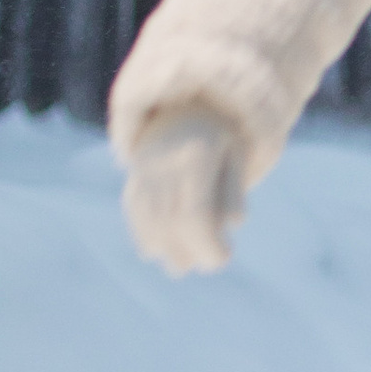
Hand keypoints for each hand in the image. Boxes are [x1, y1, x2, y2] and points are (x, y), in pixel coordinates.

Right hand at [123, 106, 246, 276]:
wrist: (186, 104)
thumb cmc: (222, 133)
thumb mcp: (237, 154)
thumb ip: (234, 188)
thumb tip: (236, 222)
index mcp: (195, 154)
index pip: (195, 212)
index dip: (207, 242)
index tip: (224, 260)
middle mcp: (164, 161)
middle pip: (171, 219)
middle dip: (188, 250)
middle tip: (208, 266)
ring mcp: (144, 167)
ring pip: (148, 216)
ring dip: (163, 247)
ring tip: (180, 267)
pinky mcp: (135, 173)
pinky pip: (134, 206)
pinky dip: (142, 230)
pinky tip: (153, 251)